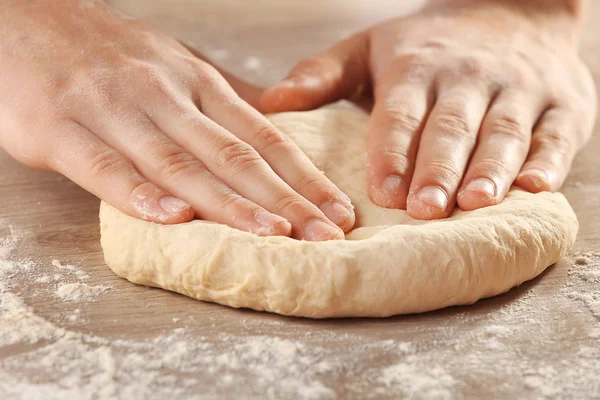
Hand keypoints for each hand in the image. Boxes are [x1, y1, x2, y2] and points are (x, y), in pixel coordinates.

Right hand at [0, 0, 355, 239]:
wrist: (25, 21)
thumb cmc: (111, 55)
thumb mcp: (178, 67)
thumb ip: (224, 103)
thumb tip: (278, 126)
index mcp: (198, 84)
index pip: (264, 138)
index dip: (305, 178)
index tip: (338, 211)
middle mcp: (165, 95)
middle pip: (235, 154)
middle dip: (285, 198)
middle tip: (326, 234)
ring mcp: (113, 109)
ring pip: (181, 163)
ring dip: (230, 202)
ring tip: (273, 234)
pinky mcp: (61, 128)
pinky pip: (105, 166)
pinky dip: (140, 194)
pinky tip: (175, 218)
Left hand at [261, 0, 596, 218]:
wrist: (511, 11)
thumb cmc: (428, 45)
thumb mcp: (368, 48)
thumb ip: (321, 75)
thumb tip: (272, 103)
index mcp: (416, 68)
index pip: (400, 114)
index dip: (392, 153)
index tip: (382, 192)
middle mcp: (468, 77)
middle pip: (451, 127)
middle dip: (437, 169)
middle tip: (423, 210)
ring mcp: (519, 89)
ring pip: (503, 132)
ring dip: (489, 169)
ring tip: (474, 203)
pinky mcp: (562, 103)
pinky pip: (557, 134)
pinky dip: (547, 161)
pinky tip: (532, 188)